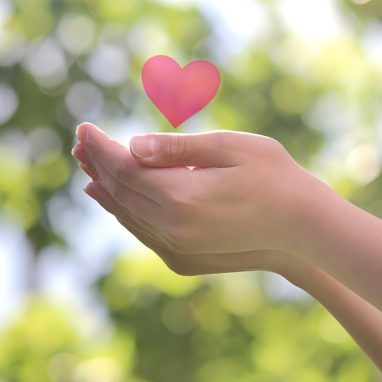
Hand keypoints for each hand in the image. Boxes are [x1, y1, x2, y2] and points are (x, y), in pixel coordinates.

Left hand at [74, 123, 315, 255]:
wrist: (302, 225)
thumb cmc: (274, 176)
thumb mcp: (230, 148)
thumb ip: (177, 147)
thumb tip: (133, 144)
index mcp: (182, 196)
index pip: (125, 168)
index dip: (101, 147)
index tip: (83, 127)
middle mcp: (173, 226)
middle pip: (120, 190)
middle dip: (97, 163)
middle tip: (79, 141)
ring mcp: (177, 244)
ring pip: (125, 211)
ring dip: (104, 186)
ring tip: (85, 164)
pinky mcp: (183, 254)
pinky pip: (140, 228)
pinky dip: (120, 209)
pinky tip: (109, 198)